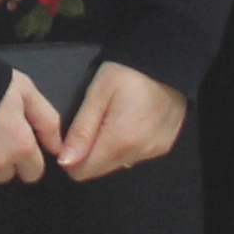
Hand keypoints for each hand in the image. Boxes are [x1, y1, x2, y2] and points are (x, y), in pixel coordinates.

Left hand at [55, 62, 189, 178]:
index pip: (82, 172)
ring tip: (113, 118)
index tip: (73, 137)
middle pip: (100, 170)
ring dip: (109, 148)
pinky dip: (127, 144)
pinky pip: (135, 155)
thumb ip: (81, 130)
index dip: (70, 158)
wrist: (167, 61)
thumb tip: (66, 161)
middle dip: (89, 153)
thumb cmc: (129, 72)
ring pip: (117, 163)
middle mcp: (139, 153)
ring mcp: (154, 151)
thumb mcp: (98, 93)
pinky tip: (130, 121)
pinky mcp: (163, 146)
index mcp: (119, 141)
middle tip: (94, 122)